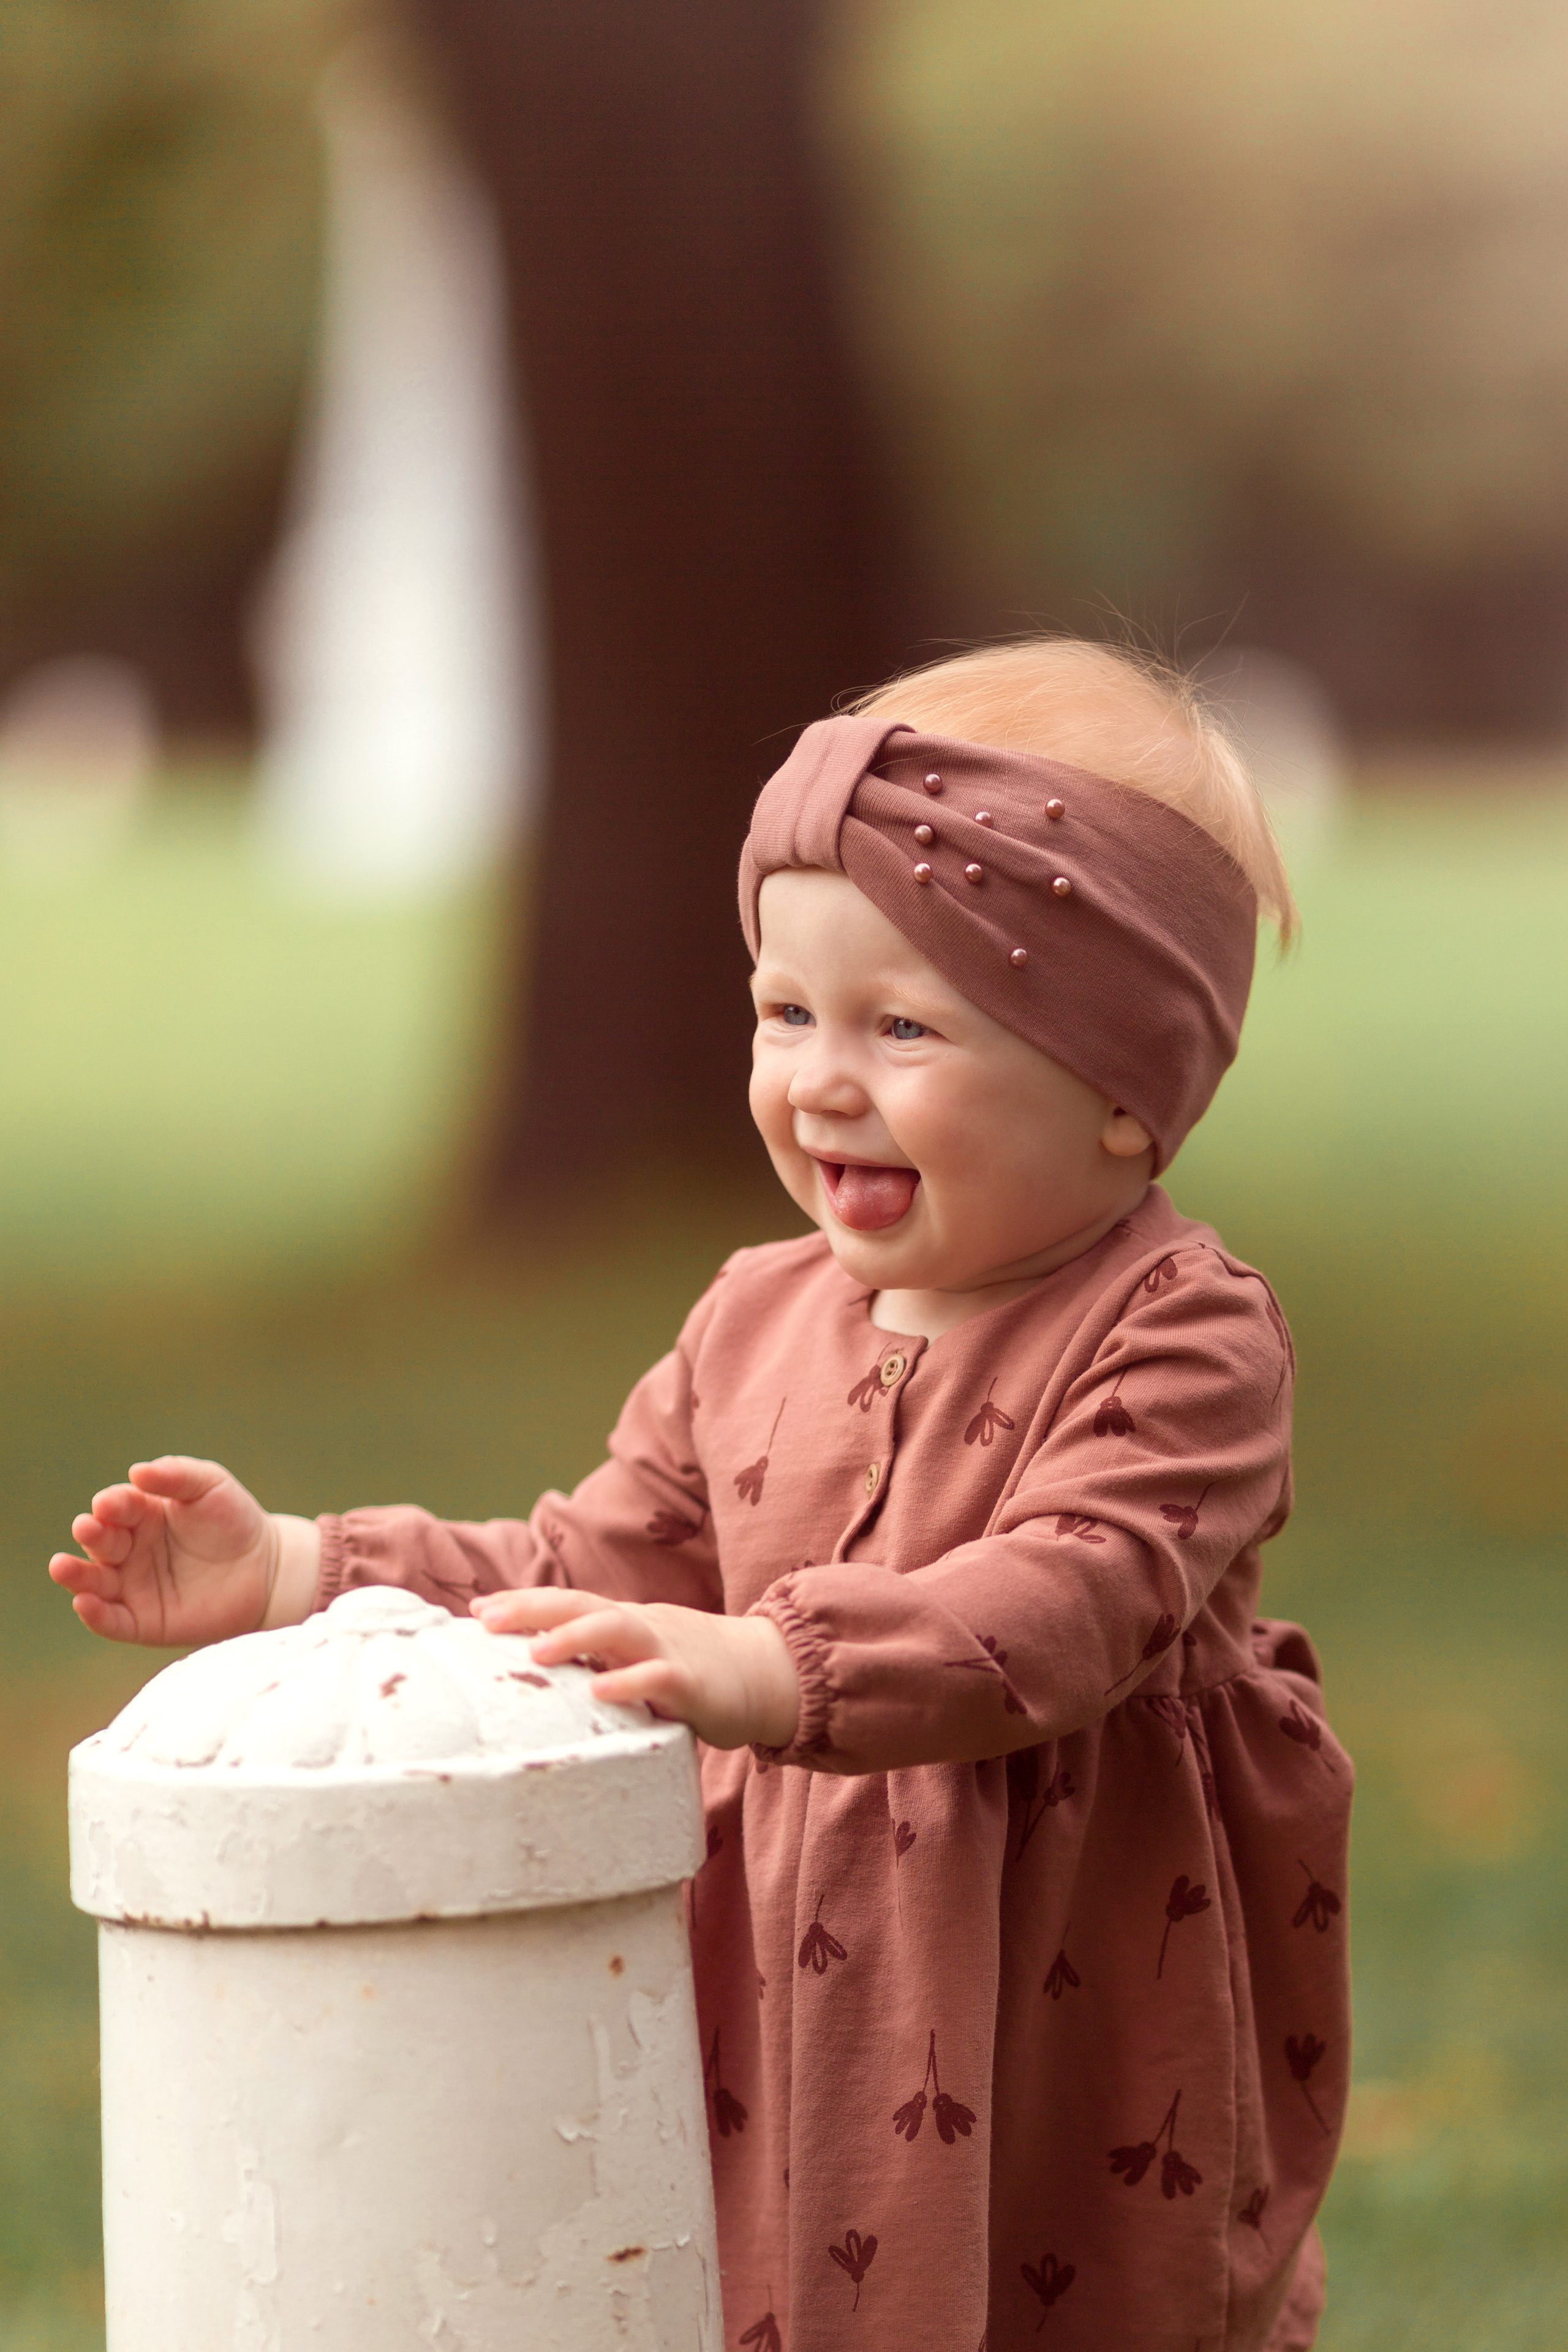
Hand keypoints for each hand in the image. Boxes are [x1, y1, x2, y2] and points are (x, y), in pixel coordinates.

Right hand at [48, 1456, 303, 1647]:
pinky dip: (95, 1615)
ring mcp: (133, 1587)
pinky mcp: (143, 1621)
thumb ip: (177, 1475)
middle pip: (100, 1542)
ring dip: (75, 1575)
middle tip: (89, 1528)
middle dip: (91, 1534)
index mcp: (140, 1514)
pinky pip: (112, 1621)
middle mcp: (129, 1550)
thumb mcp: (211, 1486)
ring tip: (60, 1566)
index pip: (117, 1507)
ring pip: (94, 1582)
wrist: (267, 1569)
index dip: (112, 1504)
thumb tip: (137, 1471)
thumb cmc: (234, 1520)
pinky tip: (84, 1603)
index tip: (111, 1503)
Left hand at [471, 1587, 800, 1750]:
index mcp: (623, 1622)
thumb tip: (539, 1681)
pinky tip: (601, 1692)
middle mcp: (639, 1627)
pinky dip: (629, 1683)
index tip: (475, 1612)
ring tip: (534, 1652)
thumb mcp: (638, 1659)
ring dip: (574, 1638)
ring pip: (617, 1632)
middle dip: (532, 1609)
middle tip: (486, 1620)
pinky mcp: (693, 1683)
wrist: (766, 1672)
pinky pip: (658, 1680)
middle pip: (582, 1605)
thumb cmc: (690, 1670)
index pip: (567, 1604)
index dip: (523, 1605)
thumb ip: (598, 1663)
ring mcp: (667, 1651)